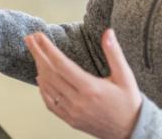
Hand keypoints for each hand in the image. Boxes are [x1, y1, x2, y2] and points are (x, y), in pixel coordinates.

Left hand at [25, 28, 141, 138]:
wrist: (131, 130)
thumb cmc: (129, 102)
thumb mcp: (125, 76)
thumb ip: (114, 53)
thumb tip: (107, 32)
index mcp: (90, 88)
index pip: (61, 65)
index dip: (48, 49)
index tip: (39, 36)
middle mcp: (78, 101)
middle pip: (50, 74)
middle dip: (38, 54)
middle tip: (29, 39)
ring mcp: (72, 112)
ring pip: (48, 88)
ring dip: (38, 69)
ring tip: (34, 54)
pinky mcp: (71, 120)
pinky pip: (51, 104)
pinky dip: (42, 90)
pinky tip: (40, 79)